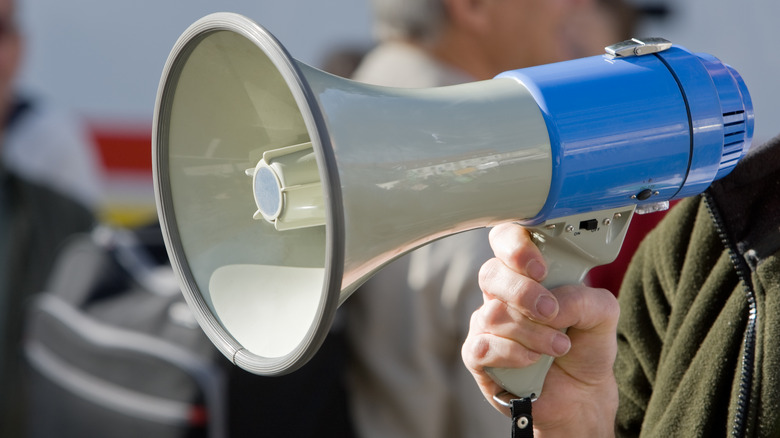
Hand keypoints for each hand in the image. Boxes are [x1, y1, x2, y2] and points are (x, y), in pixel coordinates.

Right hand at [462, 223, 619, 436]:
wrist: (582, 394)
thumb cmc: (585, 346)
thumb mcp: (602, 314)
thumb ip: (583, 298)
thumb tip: (551, 302)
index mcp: (527, 271)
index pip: (505, 239)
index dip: (515, 246)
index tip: (540, 268)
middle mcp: (502, 293)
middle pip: (491, 273)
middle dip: (524, 293)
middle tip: (550, 311)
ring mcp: (486, 323)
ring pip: (493, 314)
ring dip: (532, 333)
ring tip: (558, 346)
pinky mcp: (477, 355)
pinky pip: (483, 346)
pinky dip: (514, 354)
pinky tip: (533, 361)